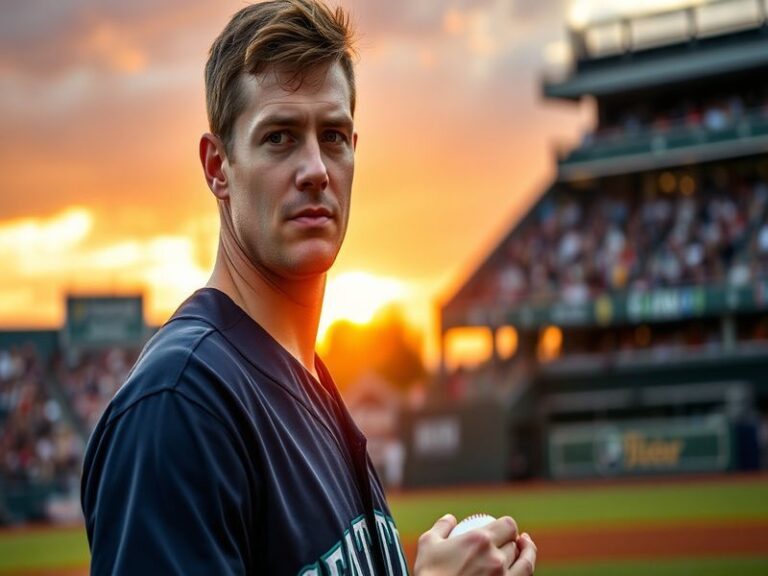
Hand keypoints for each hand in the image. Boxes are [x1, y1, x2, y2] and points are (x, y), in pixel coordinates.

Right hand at [413, 514, 536, 575]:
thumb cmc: (430, 574)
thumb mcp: (428, 544)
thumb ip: (442, 527)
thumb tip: (450, 519)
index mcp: (480, 539)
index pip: (508, 525)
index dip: (508, 526)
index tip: (504, 530)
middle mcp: (496, 557)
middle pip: (514, 543)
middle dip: (511, 541)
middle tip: (506, 543)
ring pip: (522, 561)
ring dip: (522, 554)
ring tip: (522, 550)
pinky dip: (527, 568)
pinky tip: (524, 566)